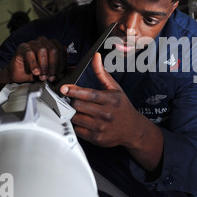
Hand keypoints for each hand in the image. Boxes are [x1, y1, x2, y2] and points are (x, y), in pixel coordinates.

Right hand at [0, 36, 66, 87]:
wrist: (20, 77)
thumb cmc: (37, 73)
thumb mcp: (52, 73)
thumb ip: (62, 70)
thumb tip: (73, 70)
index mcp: (52, 45)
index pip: (61, 51)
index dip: (61, 64)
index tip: (59, 75)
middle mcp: (43, 42)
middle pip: (53, 49)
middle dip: (53, 65)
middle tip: (51, 77)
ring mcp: (33, 43)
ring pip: (42, 50)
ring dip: (44, 65)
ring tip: (43, 76)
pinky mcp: (22, 48)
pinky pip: (29, 53)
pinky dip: (34, 64)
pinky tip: (36, 72)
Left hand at [60, 52, 163, 171]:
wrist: (132, 129)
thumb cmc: (122, 107)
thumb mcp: (115, 89)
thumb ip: (102, 73)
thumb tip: (96, 57)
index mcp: (110, 100)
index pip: (90, 94)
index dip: (75, 91)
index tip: (64, 88)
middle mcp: (106, 114)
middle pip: (79, 106)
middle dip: (73, 101)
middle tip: (72, 99)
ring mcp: (100, 127)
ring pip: (76, 118)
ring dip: (73, 113)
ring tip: (77, 109)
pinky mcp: (96, 138)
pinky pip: (77, 130)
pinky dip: (76, 124)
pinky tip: (81, 120)